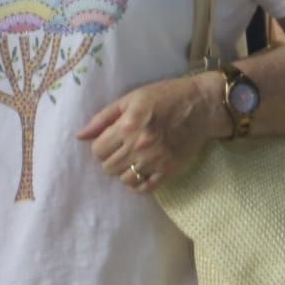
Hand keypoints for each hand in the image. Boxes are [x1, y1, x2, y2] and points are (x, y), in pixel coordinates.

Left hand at [77, 72, 226, 192]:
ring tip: (133, 160)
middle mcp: (139, 145)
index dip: (102, 145)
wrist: (205, 104)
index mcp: (128, 125)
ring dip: (124, 171)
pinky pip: (144, 188)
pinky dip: (138, 183)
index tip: (112, 139)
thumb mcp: (134, 98)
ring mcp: (155, 159)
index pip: (98, 150)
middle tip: (123, 148)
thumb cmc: (168, 96)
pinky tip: (142, 171)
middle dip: (111, 158)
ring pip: (124, 179)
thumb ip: (104, 117)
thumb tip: (80, 136)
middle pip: (108, 167)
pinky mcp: (169, 169)